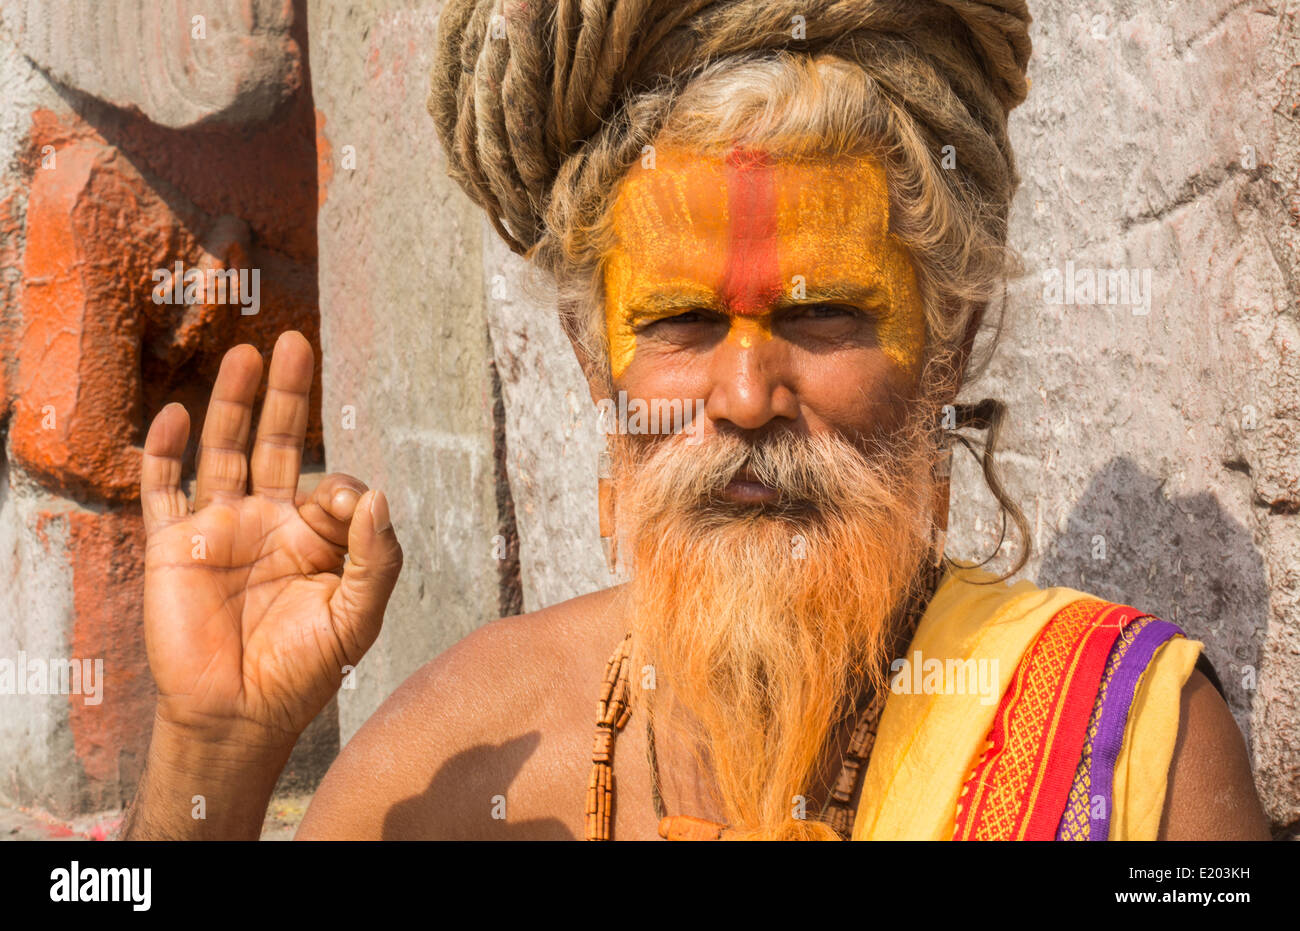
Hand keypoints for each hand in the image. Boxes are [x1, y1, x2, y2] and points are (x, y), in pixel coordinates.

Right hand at [140, 331, 402, 749]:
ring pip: (224, 451)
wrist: (240, 716)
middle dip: (287, 395)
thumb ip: (376, 558)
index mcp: (316, 536)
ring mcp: (219, 529)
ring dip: (232, 404)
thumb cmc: (305, 671)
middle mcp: (269, 521)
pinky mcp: (172, 546)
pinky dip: (165, 453)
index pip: (333, 483)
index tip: (341, 510)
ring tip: (246, 355)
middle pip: (278, 442)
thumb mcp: (358, 617)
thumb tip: (374, 494)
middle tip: (296, 343)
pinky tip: (177, 415)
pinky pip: (163, 490)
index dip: (343, 488)